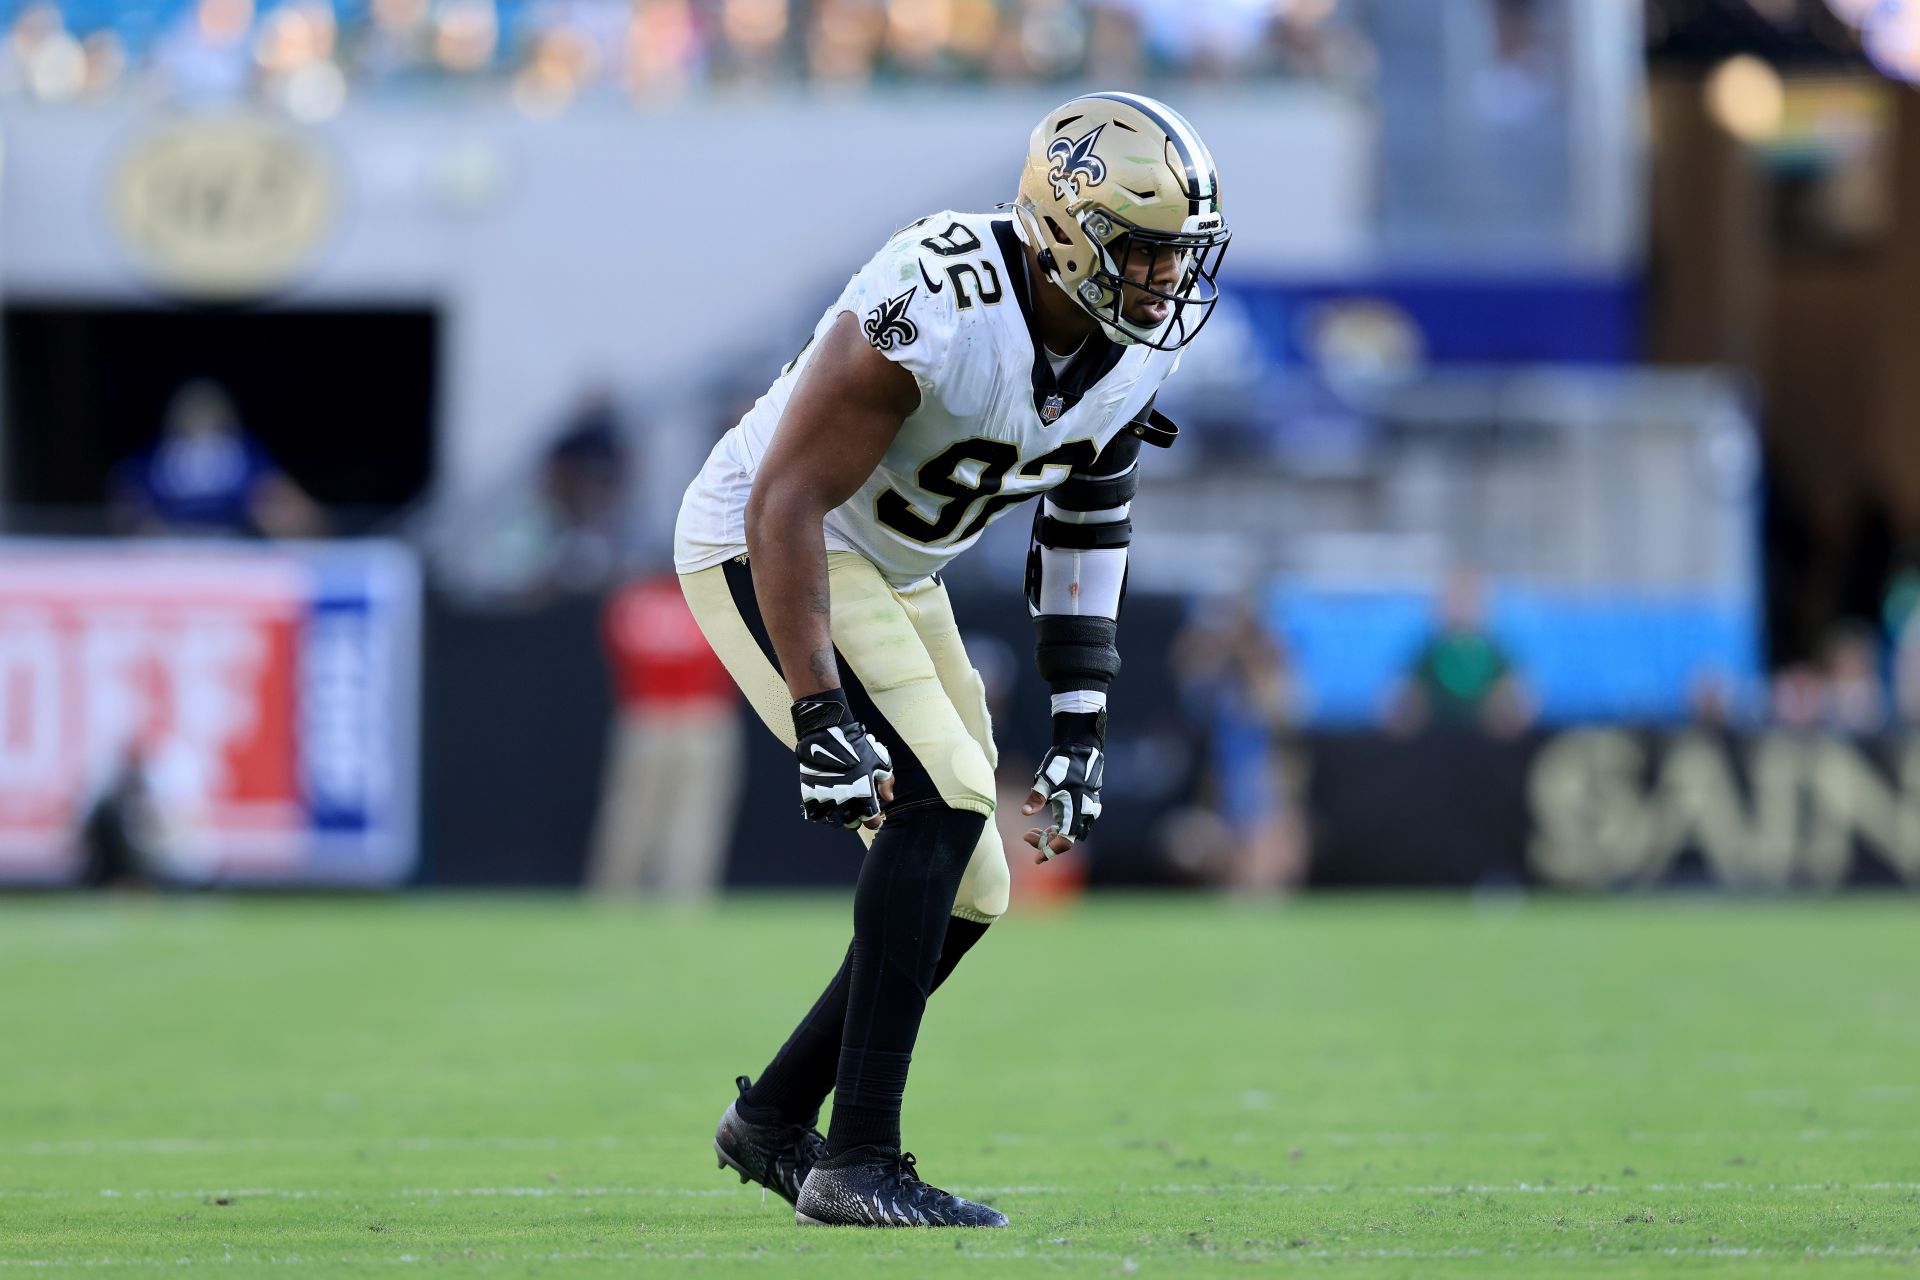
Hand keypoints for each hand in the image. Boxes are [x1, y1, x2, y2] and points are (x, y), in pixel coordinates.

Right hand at [793, 696, 895, 829]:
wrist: (826, 734)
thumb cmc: (857, 746)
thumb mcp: (880, 760)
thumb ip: (886, 782)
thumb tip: (888, 798)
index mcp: (864, 797)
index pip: (871, 821)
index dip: (874, 819)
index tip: (873, 814)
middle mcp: (845, 802)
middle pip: (852, 824)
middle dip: (856, 818)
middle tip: (857, 808)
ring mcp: (826, 800)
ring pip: (833, 820)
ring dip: (838, 815)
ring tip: (840, 805)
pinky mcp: (809, 795)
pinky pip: (814, 814)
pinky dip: (820, 812)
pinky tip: (825, 802)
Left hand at [1022, 743, 1102, 862]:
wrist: (1081, 749)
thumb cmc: (1064, 764)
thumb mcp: (1046, 780)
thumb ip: (1036, 798)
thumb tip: (1024, 813)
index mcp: (1075, 811)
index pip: (1064, 842)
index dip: (1050, 852)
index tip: (1036, 859)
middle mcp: (1084, 814)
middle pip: (1065, 840)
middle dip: (1046, 843)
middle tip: (1026, 836)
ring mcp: (1086, 811)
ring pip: (1069, 833)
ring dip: (1052, 836)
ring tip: (1032, 831)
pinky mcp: (1084, 806)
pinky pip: (1072, 825)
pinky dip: (1059, 829)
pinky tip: (1046, 825)